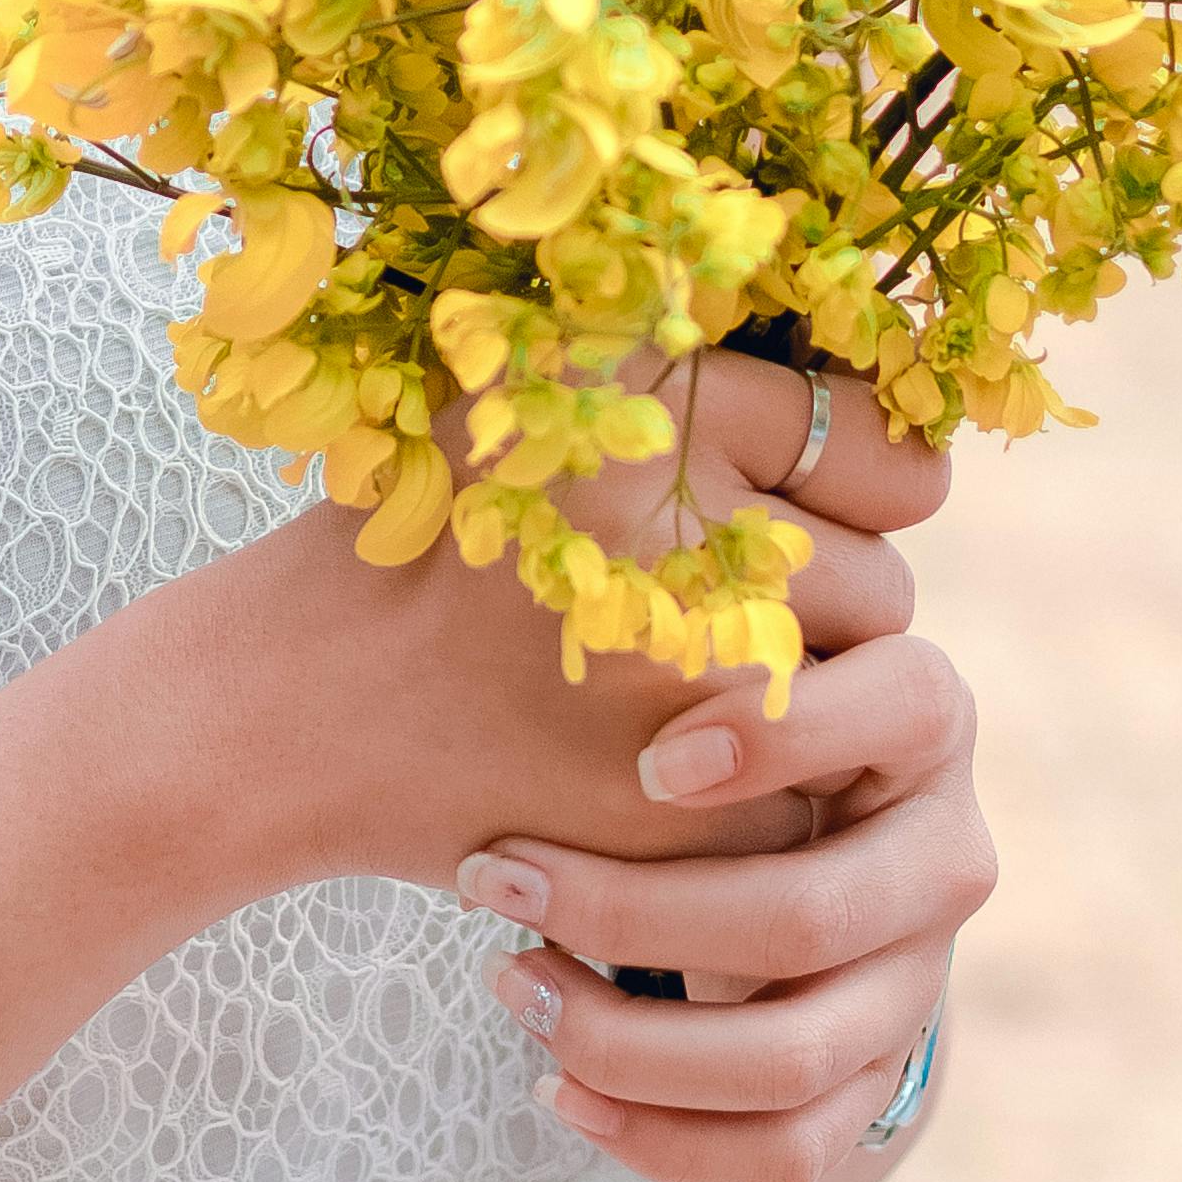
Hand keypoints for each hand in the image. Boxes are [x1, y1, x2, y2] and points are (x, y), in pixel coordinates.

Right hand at [200, 343, 949, 906]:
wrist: (299, 702)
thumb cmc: (432, 533)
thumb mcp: (541, 391)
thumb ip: (696, 377)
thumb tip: (875, 392)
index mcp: (650, 402)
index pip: (872, 445)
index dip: (846, 479)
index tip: (792, 503)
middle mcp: (685, 526)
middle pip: (882, 581)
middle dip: (822, 604)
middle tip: (708, 611)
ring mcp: (693, 675)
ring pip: (860, 697)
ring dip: (805, 698)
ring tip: (685, 687)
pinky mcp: (687, 803)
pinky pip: (807, 790)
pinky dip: (762, 788)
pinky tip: (664, 762)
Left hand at [455, 623, 991, 1181]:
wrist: (803, 835)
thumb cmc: (721, 704)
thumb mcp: (728, 646)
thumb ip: (686, 615)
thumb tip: (557, 565)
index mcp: (925, 719)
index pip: (899, 710)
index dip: (778, 737)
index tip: (645, 762)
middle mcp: (946, 856)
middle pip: (805, 919)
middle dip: (627, 912)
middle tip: (491, 874)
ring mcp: (918, 985)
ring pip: (790, 1059)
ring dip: (626, 1040)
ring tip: (507, 980)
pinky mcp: (875, 1085)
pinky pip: (783, 1154)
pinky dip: (657, 1139)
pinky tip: (555, 1088)